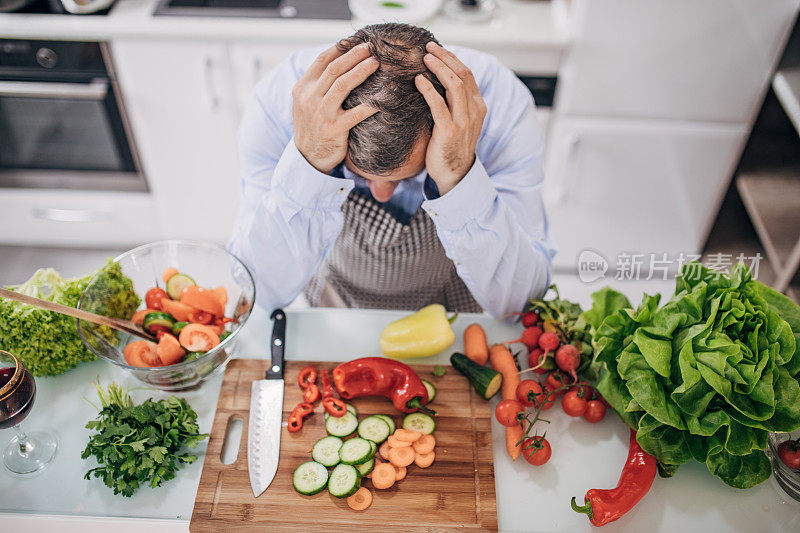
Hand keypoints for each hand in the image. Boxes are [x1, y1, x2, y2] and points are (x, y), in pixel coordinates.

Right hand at [292, 43, 378, 173]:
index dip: (341, 48)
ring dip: (361, 71)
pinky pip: (356, 113)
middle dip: (354, 55)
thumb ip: (319, 83)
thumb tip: (340, 60)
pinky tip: (385, 97)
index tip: (357, 41)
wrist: (308, 156)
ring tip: (376, 63)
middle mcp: (310, 98)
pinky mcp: (334, 129)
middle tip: (371, 47)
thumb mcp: (307, 101)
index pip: (322, 60)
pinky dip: (371, 104)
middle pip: (334, 69)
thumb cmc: (313, 125)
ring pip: (342, 85)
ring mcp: (321, 114)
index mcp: (303, 87)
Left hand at [415, 42, 486, 194]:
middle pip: (462, 74)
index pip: (467, 74)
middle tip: (428, 48)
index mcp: (478, 106)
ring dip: (438, 68)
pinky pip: (439, 104)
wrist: (454, 173)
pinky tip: (418, 81)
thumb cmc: (450, 145)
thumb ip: (454, 102)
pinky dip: (428, 89)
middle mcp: (474, 110)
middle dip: (445, 58)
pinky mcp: (449, 130)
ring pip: (454, 84)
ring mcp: (464, 120)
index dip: (452, 59)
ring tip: (424, 59)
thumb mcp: (458, 120)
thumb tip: (437, 81)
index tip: (436, 50)